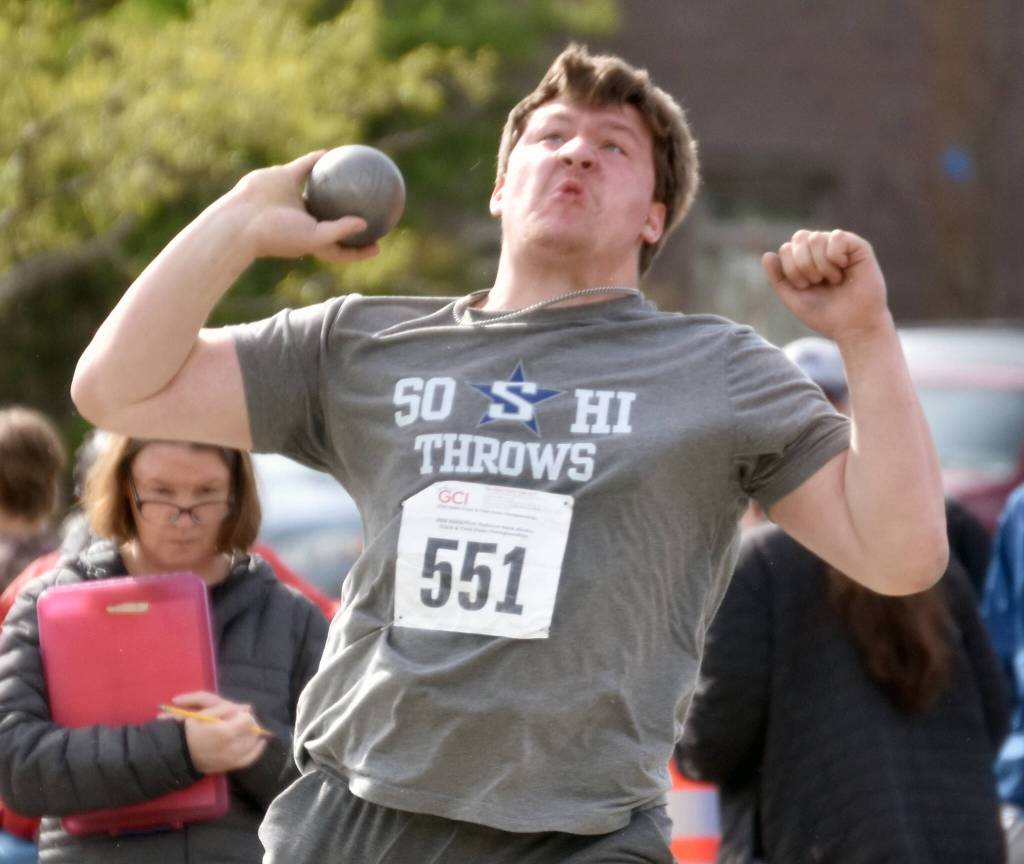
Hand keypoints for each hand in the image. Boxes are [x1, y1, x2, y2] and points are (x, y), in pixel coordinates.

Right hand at [170, 691, 267, 773]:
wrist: (179, 752)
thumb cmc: (190, 729)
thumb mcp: (205, 713)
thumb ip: (228, 708)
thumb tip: (248, 708)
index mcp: (225, 731)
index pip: (248, 720)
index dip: (244, 716)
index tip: (239, 715)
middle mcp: (232, 747)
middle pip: (252, 731)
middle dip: (249, 724)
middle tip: (241, 722)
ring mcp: (232, 758)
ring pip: (252, 743)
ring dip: (252, 735)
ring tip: (247, 730)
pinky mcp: (230, 766)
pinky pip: (250, 759)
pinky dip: (257, 750)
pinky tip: (260, 742)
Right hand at [228, 151, 380, 264]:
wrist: (242, 218)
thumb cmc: (278, 234)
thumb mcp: (313, 237)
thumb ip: (339, 231)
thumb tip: (365, 224)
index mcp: (312, 239)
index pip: (341, 248)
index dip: (359, 249)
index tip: (380, 246)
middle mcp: (305, 219)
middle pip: (334, 218)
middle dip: (352, 215)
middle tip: (376, 208)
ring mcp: (294, 198)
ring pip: (320, 190)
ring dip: (336, 183)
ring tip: (358, 174)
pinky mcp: (284, 178)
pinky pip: (306, 166)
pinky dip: (317, 160)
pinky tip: (334, 153)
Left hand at [762, 230, 891, 344]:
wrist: (853, 326)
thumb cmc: (824, 314)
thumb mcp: (793, 297)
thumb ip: (778, 278)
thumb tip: (767, 255)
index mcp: (804, 259)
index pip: (786, 248)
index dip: (791, 269)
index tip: (805, 287)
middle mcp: (821, 249)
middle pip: (799, 236)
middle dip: (802, 265)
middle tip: (817, 282)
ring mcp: (839, 246)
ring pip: (816, 237)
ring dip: (820, 265)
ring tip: (833, 279)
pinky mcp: (858, 246)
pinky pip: (837, 237)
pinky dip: (835, 257)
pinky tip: (843, 269)